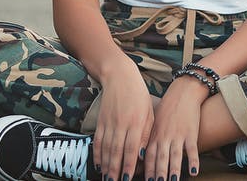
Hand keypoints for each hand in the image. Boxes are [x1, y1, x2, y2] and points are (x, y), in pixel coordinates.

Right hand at [93, 60, 153, 180]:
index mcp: (136, 122)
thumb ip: (146, 134)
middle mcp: (121, 124)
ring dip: (105, 165)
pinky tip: (98, 164)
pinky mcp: (100, 120)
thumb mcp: (149, 112)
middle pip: (116, 151)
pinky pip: (97, 140)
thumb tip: (142, 155)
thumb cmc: (139, 95)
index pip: (131, 148)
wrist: (119, 76)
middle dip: (115, 170)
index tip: (126, 178)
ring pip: (106, 148)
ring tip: (106, 178)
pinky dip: (97, 153)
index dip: (128, 165)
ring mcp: (109, 122)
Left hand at [145, 76, 209, 180]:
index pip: (148, 156)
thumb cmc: (168, 108)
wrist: (183, 92)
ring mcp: (178, 135)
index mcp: (154, 135)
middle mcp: (165, 136)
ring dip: (173, 170)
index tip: (145, 180)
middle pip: (160, 159)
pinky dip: (193, 160)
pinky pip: (192, 149)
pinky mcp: (191, 133)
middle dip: (157, 173)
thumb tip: (141, 155)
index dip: (147, 170)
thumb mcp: (154, 122)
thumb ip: (149, 139)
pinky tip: (193, 171)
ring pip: (175, 156)